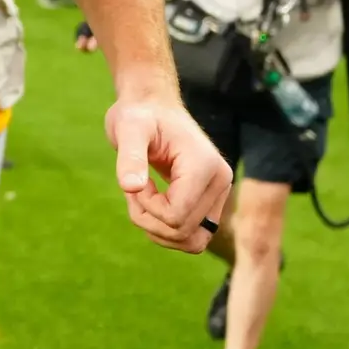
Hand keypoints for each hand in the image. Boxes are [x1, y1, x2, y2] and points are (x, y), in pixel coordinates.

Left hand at [105, 91, 231, 252]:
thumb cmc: (140, 115)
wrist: (152, 107)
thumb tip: (130, 188)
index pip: (176, 216)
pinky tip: (150, 203)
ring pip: (192, 241)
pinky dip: (165, 230)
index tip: (133, 183)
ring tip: (141, 197)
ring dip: (157, 230)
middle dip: (149, 219)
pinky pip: (192, 236)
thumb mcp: (128, 129)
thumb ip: (130, 157)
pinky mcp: (210, 201)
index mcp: (204, 165)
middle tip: (134, 190)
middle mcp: (220, 181)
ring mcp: (219, 193)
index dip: (147, 208)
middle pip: (183, 232)